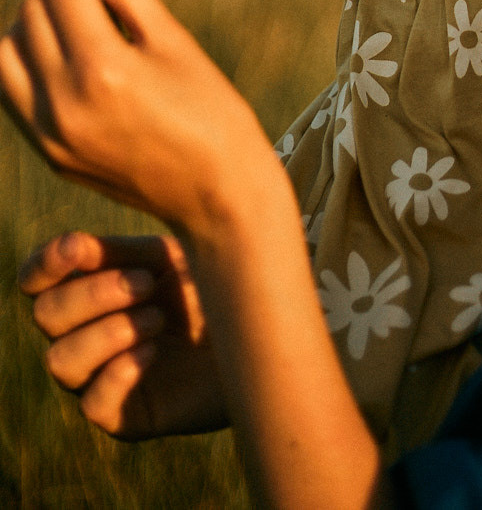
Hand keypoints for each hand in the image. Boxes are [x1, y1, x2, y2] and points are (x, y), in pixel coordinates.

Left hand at [0, 0, 283, 236]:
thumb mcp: (174, 42)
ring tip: (75, 16)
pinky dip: (24, 61)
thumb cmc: (211, 112)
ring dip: (31, 22)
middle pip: (30, 15)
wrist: (217, 196)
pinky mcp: (47, 153)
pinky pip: (11, 92)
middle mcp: (64, 104)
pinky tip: (64, 52)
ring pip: (4, 53)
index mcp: (103, 70)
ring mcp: (49, 135)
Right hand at [19, 230, 226, 438]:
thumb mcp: (167, 258)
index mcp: (91, 289)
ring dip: (108, 332)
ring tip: (157, 319)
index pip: (37, 282)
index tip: (79, 248)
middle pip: (46, 315)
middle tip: (147, 284)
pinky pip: (92, 403)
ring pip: (61, 361)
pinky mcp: (124, 416)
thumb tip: (74, 248)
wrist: (260, 332)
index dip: (45, 264)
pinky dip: (119, 372)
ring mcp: (101, 377)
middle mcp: (86, 334)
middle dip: (94, 294)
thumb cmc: (212, 287)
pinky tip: (153, 351)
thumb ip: (118, 253)